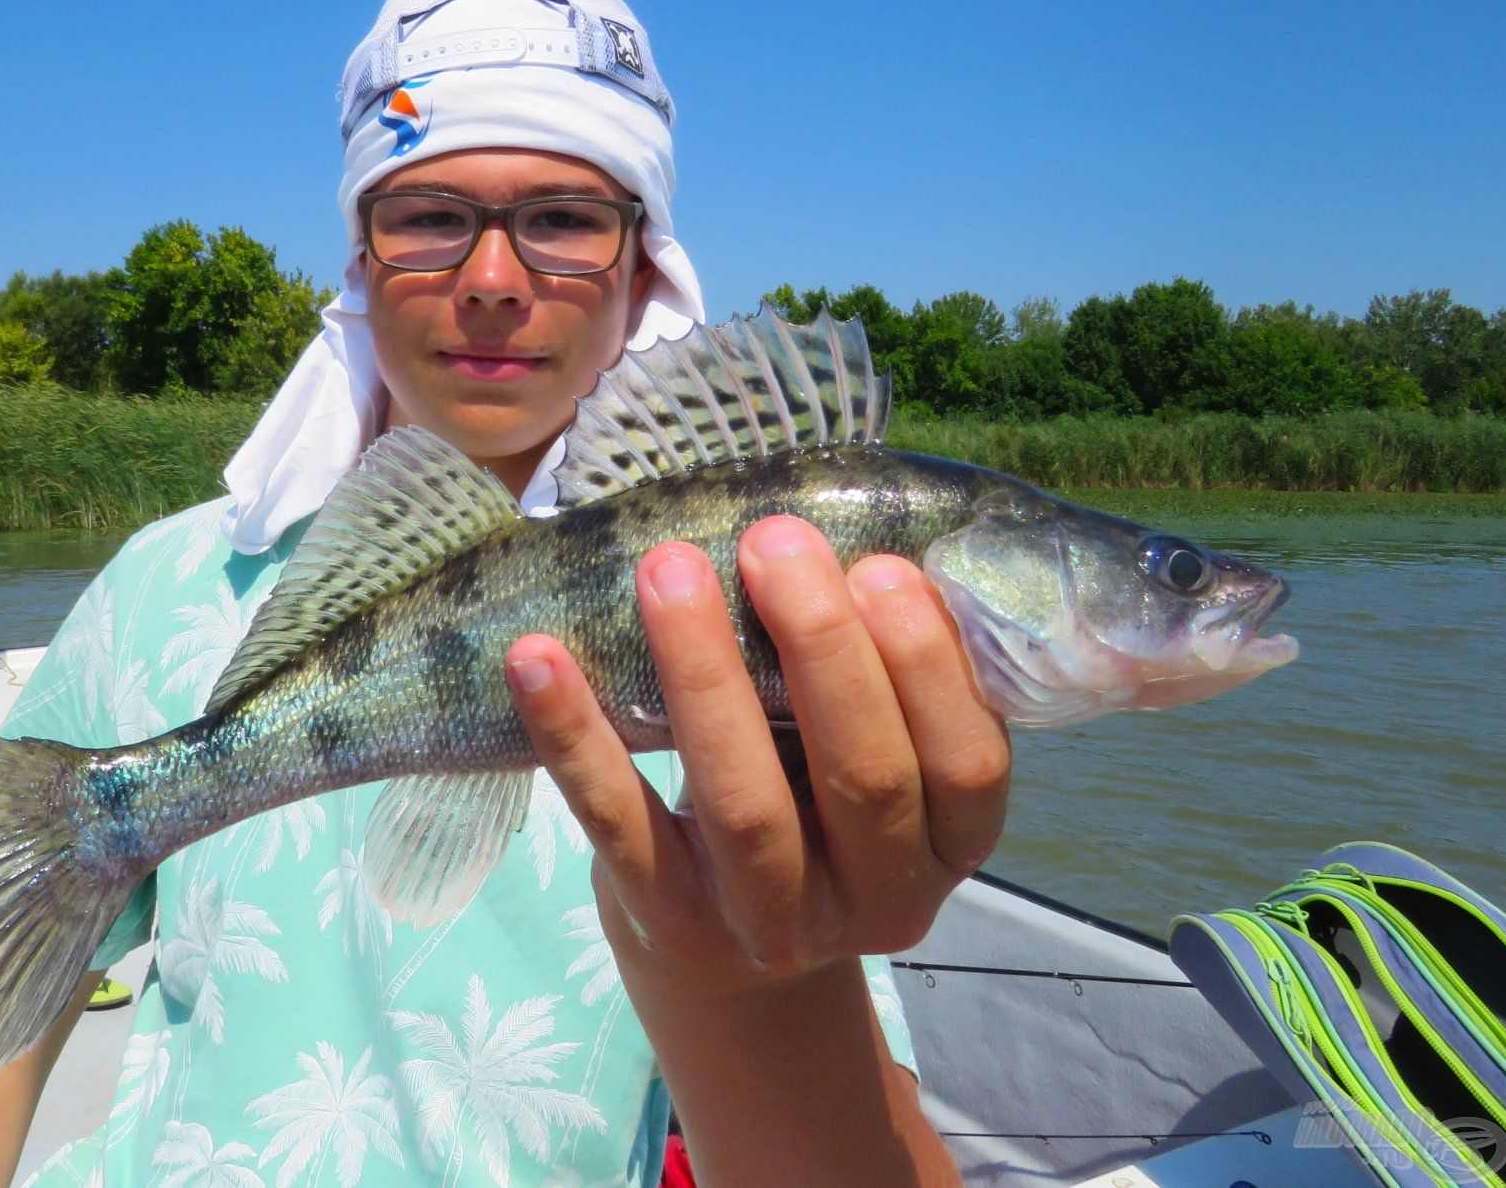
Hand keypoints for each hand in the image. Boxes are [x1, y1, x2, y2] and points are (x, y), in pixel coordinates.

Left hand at [506, 514, 1010, 997]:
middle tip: (773, 540)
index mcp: (949, 847)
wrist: (726, 968)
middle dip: (820, 646)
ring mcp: (771, 923)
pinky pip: (619, 823)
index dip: (928, 665)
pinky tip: (538, 658)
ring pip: (745, 803)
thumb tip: (829, 537)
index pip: (967, 763)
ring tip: (667, 569)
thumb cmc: (810, 813)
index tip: (879, 565)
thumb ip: (872, 680)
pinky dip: (577, 737)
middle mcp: (878, 899)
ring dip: (704, 674)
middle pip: (863, 775)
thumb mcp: (865, 759)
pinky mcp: (668, 921)